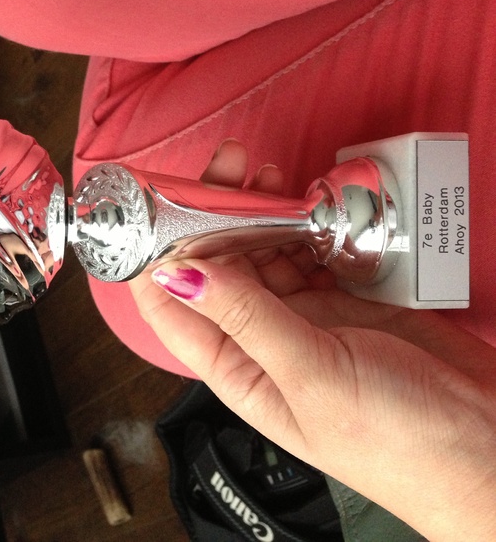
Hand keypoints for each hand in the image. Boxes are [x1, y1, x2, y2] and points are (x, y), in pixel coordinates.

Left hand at [129, 140, 495, 540]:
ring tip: (267, 179)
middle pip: (214, 267)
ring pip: (261, 254)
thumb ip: (247, 319)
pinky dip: (303, 227)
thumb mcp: (311, 375)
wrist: (484, 449)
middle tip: (229, 168)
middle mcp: (258, 340)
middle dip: (212, 216)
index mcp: (234, 368)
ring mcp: (300, 317)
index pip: (170, 306)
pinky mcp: (340, 301)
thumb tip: (180, 274)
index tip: (159, 203)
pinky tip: (306, 206)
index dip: (156, 253)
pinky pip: (307, 252)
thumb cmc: (396, 442)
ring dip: (258, 216)